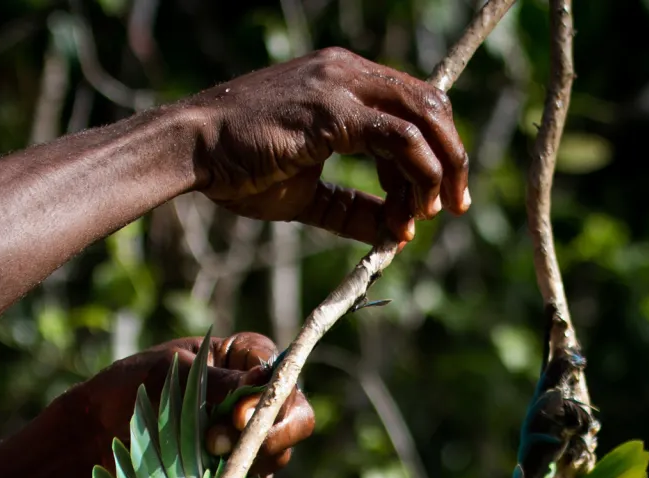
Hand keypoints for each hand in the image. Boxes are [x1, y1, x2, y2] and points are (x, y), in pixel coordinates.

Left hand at [71, 333, 314, 476]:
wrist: (95, 436)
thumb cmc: (129, 388)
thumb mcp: (169, 372)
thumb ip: (216, 380)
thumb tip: (261, 380)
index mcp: (243, 359)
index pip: (282, 374)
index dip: (272, 398)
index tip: (238, 417)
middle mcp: (254, 398)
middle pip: (295, 418)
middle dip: (268, 436)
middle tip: (219, 445)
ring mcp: (248, 437)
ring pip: (278, 454)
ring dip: (247, 461)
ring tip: (201, 458)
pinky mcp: (237, 470)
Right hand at [185, 48, 470, 244]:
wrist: (193, 150)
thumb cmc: (240, 169)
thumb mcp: (308, 194)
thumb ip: (352, 207)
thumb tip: (392, 234)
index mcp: (344, 81)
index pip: (413, 104)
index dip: (436, 150)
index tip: (436, 198)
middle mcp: (348, 72)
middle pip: (431, 104)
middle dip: (453, 158)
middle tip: (455, 207)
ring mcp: (341, 85)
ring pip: (424, 119)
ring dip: (440, 171)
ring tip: (430, 214)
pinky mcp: (333, 110)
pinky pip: (400, 140)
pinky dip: (416, 178)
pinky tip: (409, 212)